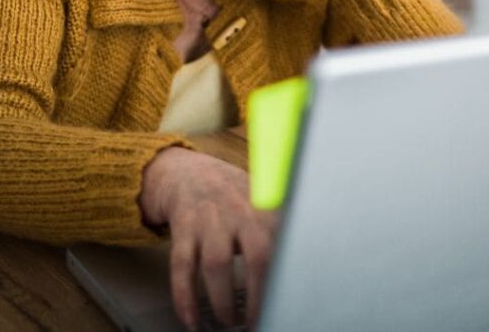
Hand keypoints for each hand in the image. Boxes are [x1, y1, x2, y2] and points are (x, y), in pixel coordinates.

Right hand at [139, 147, 276, 330]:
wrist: (187, 171)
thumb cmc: (231, 194)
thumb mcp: (261, 200)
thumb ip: (280, 226)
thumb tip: (306, 263)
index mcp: (266, 208)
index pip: (286, 246)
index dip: (288, 278)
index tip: (288, 304)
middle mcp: (240, 211)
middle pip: (257, 255)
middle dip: (259, 294)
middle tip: (256, 321)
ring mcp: (209, 219)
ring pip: (216, 264)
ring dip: (222, 300)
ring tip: (226, 322)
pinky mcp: (183, 228)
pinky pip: (182, 267)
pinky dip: (185, 297)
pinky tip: (191, 320)